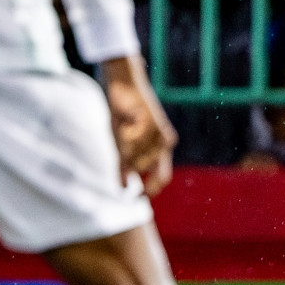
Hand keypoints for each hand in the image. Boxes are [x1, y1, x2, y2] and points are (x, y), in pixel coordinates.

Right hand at [100, 56, 176, 196]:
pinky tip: (123, 126)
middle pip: (150, 167)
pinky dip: (126, 136)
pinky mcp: (150, 119)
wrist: (124, 87)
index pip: (163, 175)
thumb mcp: (121, 144)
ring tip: (119, 132)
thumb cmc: (123, 117)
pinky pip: (135, 137)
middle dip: (135, 169)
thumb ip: (123, 165)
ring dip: (126, 149)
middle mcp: (165, 141)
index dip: (153, 188)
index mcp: (161, 149)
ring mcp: (159, 131)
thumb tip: (123, 188)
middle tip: (124, 162)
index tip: (139, 197)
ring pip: (140, 153)